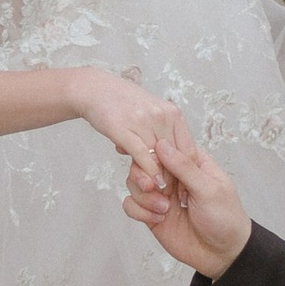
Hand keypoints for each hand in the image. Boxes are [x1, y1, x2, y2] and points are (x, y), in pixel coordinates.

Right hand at [73, 68, 190, 184]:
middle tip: (172, 196)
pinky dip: (148, 172)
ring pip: (159, 159)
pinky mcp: (123, 129)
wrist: (96, 89)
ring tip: (160, 194)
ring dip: (161, 180)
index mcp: (173, 114)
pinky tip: (150, 184)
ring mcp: (143, 122)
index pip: (189, 150)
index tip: (184, 188)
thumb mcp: (153, 114)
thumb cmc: (124, 104)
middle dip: (175, 180)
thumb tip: (174, 161)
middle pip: (176, 157)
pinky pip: (141, 154)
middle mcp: (162, 116)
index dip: (188, 172)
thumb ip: (165, 135)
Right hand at [124, 123, 250, 278]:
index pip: (165, 145)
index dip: (152, 148)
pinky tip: (158, 219)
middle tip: (155, 187)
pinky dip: (139, 211)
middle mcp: (173, 176)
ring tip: (164, 209)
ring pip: (134, 183)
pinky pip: (130, 205)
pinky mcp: (151, 213)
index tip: (149, 159)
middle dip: (144, 175)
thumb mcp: (209, 190)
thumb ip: (184, 167)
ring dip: (144, 197)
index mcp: (191, 163)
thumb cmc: (225, 219)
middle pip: (143, 162)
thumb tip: (162, 144)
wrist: (222, 255)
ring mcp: (161, 194)